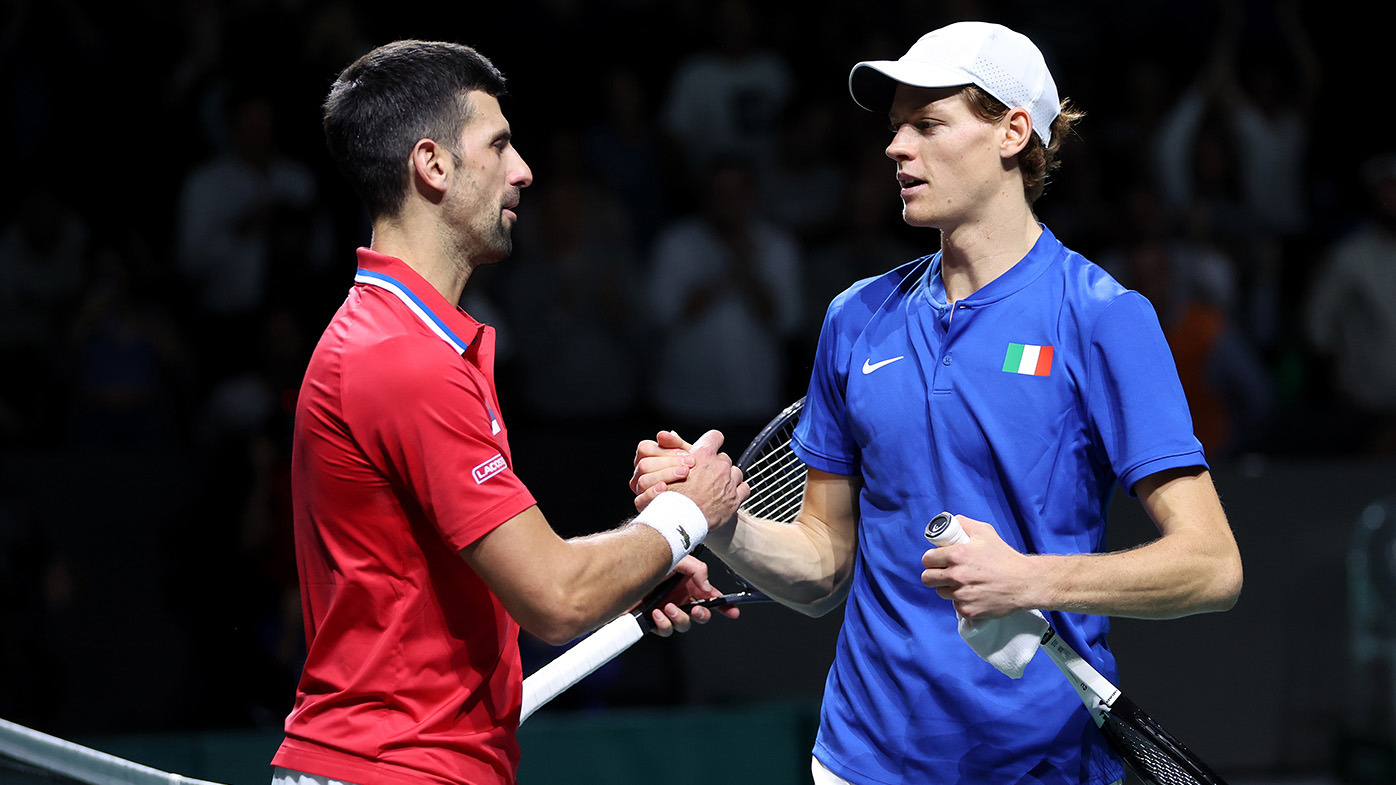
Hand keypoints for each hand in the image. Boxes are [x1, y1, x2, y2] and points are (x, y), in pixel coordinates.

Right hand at [631, 430, 696, 510]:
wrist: (699, 500)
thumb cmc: (692, 474)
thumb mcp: (686, 456)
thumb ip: (676, 444)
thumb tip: (662, 434)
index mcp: (647, 459)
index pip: (644, 449)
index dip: (665, 451)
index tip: (686, 454)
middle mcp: (640, 474)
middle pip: (644, 464)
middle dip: (669, 463)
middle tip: (690, 465)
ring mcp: (640, 491)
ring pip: (643, 481)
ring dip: (665, 475)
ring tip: (686, 474)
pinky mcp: (644, 506)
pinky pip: (640, 500)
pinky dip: (652, 493)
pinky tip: (666, 489)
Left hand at [646, 555, 740, 636]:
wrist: (622, 569)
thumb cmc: (648, 558)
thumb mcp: (678, 558)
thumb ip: (698, 570)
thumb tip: (707, 589)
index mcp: (688, 583)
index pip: (711, 595)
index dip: (724, 605)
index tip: (733, 612)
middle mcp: (679, 597)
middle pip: (700, 614)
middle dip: (702, 614)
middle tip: (696, 609)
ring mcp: (666, 608)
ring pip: (684, 625)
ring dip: (680, 619)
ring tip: (669, 608)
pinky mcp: (652, 618)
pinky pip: (665, 629)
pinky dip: (664, 624)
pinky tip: (657, 614)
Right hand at [665, 430, 748, 530]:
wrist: (677, 520)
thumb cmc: (669, 495)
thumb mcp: (667, 466)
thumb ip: (674, 449)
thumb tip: (671, 434)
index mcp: (702, 455)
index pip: (715, 436)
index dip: (712, 441)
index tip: (711, 447)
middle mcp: (718, 466)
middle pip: (724, 458)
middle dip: (717, 466)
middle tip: (706, 477)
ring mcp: (728, 482)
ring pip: (736, 472)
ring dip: (728, 478)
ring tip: (716, 488)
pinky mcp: (734, 499)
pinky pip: (744, 489)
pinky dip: (738, 491)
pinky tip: (728, 495)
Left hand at [920, 515, 1035, 619]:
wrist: (1024, 583)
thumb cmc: (1005, 557)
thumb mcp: (985, 532)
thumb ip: (964, 524)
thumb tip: (950, 522)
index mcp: (957, 555)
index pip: (927, 559)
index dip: (931, 559)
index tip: (936, 560)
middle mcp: (957, 576)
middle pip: (927, 578)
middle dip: (933, 574)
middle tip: (943, 573)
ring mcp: (962, 595)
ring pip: (941, 592)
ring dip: (947, 588)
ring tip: (962, 583)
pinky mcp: (968, 610)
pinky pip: (955, 605)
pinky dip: (961, 601)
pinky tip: (973, 594)